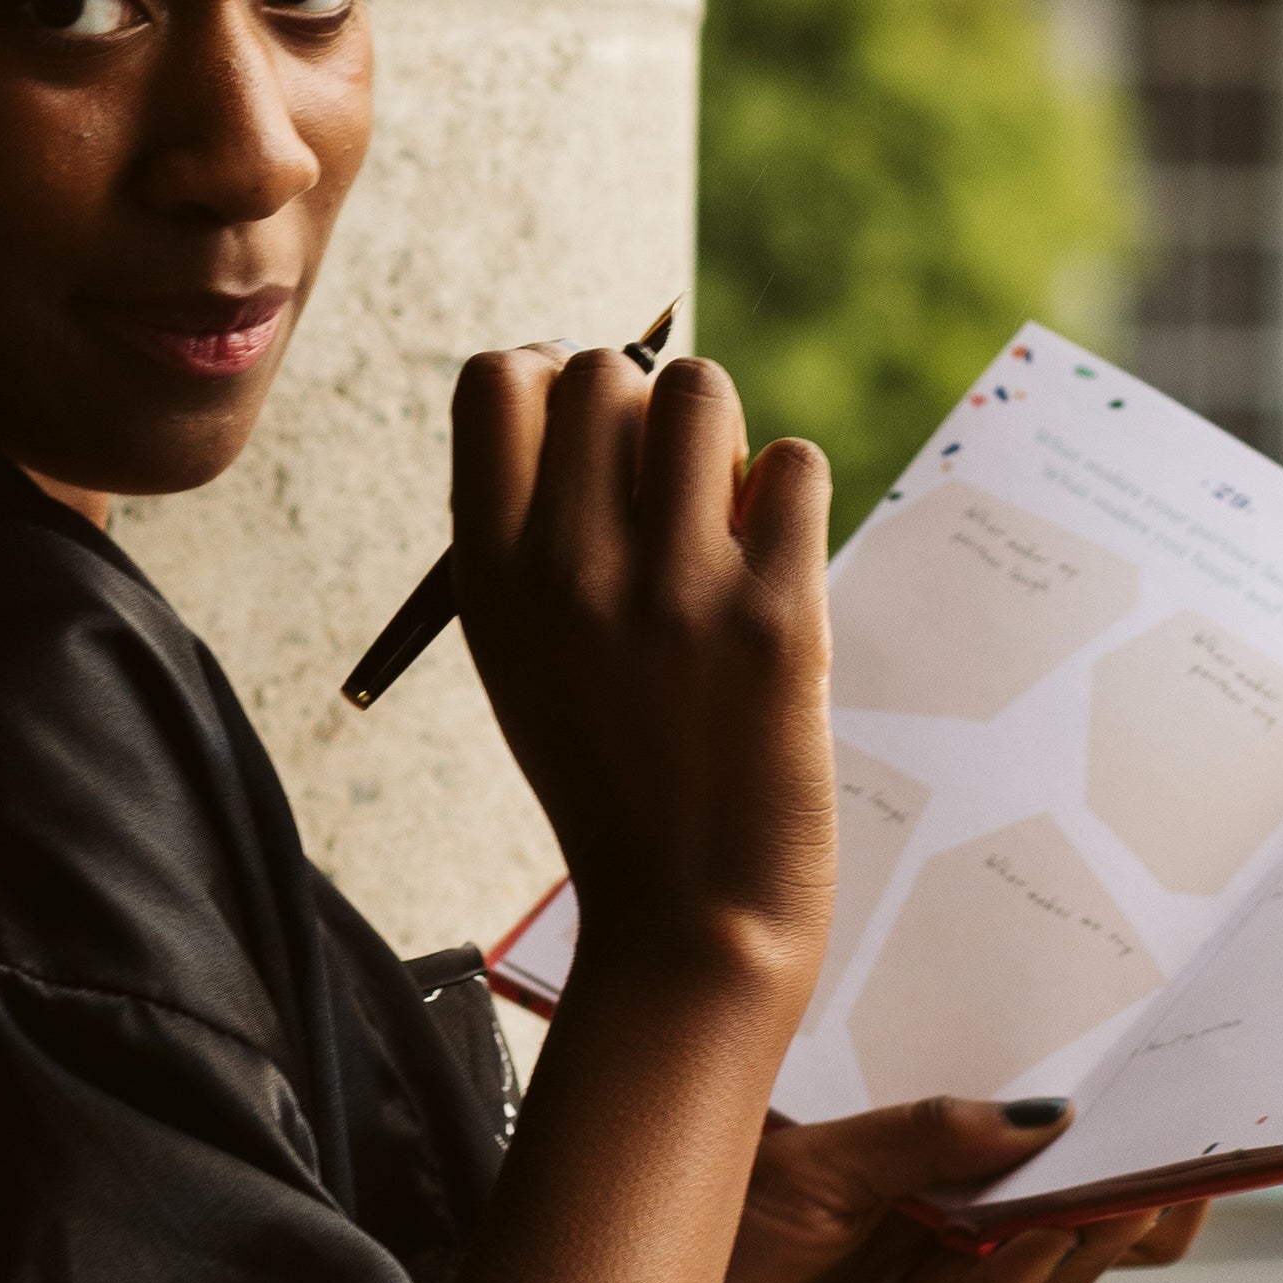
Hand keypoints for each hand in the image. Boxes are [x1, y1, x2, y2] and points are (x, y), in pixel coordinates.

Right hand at [451, 344, 832, 1007]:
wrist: (689, 912)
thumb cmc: (611, 772)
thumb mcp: (521, 654)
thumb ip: (533, 531)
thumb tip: (590, 386)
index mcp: (488, 578)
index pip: (493, 382)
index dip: (548, 376)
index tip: (584, 428)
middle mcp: (568, 570)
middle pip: (602, 371)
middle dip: (643, 407)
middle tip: (664, 488)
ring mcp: (673, 590)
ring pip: (702, 392)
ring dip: (721, 434)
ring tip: (723, 515)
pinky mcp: (776, 616)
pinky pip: (794, 464)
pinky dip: (789, 496)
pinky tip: (772, 561)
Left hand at [675, 1098, 1206, 1282]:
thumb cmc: (698, 1226)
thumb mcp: (809, 1159)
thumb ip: (921, 1137)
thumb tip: (1044, 1114)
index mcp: (921, 1171)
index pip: (1037, 1148)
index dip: (1106, 1126)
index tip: (1171, 1084)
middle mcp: (941, 1235)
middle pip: (1068, 1213)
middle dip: (1134, 1183)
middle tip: (1194, 1143)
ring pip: (1045, 1267)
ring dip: (1097, 1227)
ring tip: (1144, 1183)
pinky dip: (1024, 1274)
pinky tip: (1055, 1234)